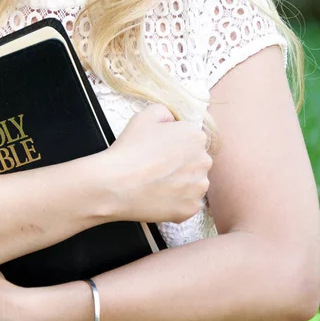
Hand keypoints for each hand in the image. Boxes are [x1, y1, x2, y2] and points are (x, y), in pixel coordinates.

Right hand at [97, 104, 211, 223]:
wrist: (115, 184)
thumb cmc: (129, 149)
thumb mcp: (144, 117)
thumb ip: (164, 112)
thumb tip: (172, 121)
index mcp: (196, 137)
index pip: (191, 141)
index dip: (173, 146)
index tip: (158, 152)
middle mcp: (204, 161)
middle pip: (195, 162)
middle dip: (180, 165)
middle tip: (156, 169)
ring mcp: (199, 187)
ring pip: (192, 184)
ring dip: (179, 184)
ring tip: (155, 184)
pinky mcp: (191, 208)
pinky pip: (186, 204)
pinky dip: (174, 202)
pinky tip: (156, 197)